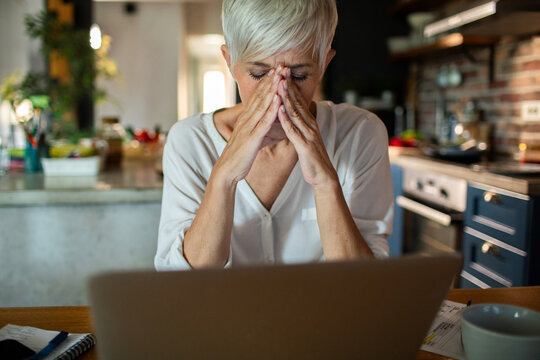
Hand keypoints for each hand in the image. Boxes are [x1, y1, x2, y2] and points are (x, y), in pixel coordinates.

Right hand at [214, 67, 284, 183]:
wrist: (227, 170)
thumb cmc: (240, 156)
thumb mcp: (251, 138)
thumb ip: (261, 130)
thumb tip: (271, 126)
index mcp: (247, 119)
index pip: (258, 97)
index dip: (267, 82)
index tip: (276, 70)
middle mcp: (247, 119)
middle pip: (260, 96)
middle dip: (271, 80)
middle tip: (280, 65)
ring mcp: (248, 128)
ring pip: (262, 105)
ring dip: (272, 90)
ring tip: (281, 76)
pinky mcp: (252, 138)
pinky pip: (263, 122)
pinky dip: (271, 110)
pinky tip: (278, 99)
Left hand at [277, 69, 337, 188]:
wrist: (323, 176)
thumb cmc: (312, 157)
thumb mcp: (305, 137)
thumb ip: (299, 125)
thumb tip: (292, 114)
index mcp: (308, 122)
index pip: (298, 100)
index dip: (290, 85)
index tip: (282, 71)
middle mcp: (310, 125)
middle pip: (298, 102)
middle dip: (289, 85)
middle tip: (281, 68)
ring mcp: (308, 134)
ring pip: (295, 113)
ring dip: (287, 98)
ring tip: (279, 83)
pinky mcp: (304, 146)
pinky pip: (293, 131)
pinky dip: (286, 119)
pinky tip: (279, 109)